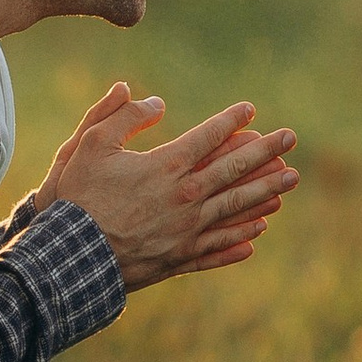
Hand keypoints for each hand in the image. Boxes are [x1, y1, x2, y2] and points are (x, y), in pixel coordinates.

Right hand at [40, 84, 298, 289]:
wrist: (70, 260)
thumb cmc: (77, 198)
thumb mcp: (90, 145)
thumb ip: (122, 116)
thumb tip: (155, 102)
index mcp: (166, 167)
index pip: (208, 137)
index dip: (230, 120)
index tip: (251, 109)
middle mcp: (185, 199)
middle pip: (234, 171)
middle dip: (266, 152)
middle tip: (291, 138)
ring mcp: (186, 232)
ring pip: (236, 209)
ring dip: (266, 193)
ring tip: (290, 180)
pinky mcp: (180, 259)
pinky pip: (219, 247)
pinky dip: (241, 238)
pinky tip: (259, 232)